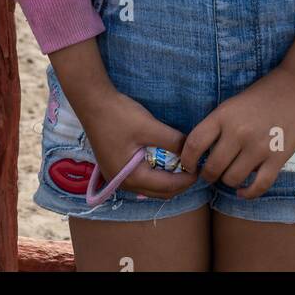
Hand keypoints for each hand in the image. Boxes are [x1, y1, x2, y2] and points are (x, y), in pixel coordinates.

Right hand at [78, 89, 200, 200]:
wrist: (93, 103)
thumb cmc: (119, 115)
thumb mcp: (149, 127)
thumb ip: (172, 141)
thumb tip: (191, 151)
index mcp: (132, 177)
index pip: (167, 186)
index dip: (186, 179)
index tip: (202, 169)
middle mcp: (123, 183)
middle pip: (159, 191)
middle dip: (179, 183)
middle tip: (196, 170)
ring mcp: (118, 176)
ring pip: (150, 186)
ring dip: (168, 180)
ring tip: (184, 166)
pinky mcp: (116, 166)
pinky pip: (142, 178)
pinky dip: (156, 174)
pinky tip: (165, 162)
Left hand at [178, 66, 294, 200]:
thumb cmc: (262, 94)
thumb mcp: (232, 104)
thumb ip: (217, 126)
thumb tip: (201, 154)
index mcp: (224, 115)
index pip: (194, 144)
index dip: (187, 160)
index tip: (189, 165)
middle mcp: (239, 132)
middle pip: (212, 168)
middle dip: (208, 175)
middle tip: (211, 173)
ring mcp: (259, 147)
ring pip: (232, 179)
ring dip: (228, 180)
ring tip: (231, 173)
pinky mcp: (277, 159)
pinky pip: (257, 187)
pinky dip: (247, 193)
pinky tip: (243, 190)